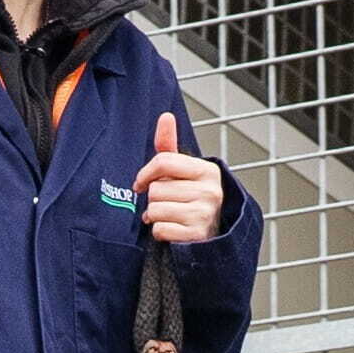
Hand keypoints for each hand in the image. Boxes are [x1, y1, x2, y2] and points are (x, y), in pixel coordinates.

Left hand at [135, 112, 222, 241]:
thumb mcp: (183, 172)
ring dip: (155, 216)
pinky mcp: (196, 236)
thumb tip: (165, 116)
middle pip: (156, 189)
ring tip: (170, 216)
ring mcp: (204, 214)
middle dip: (155, 199)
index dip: (145, 173)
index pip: (164, 161)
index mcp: (207, 170)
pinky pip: (159, 229)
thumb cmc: (191, 200)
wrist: (212, 234)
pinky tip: (173, 229)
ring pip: (154, 210)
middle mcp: (210, 191)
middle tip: (168, 203)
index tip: (141, 183)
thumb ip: (169, 147)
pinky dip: (160, 232)